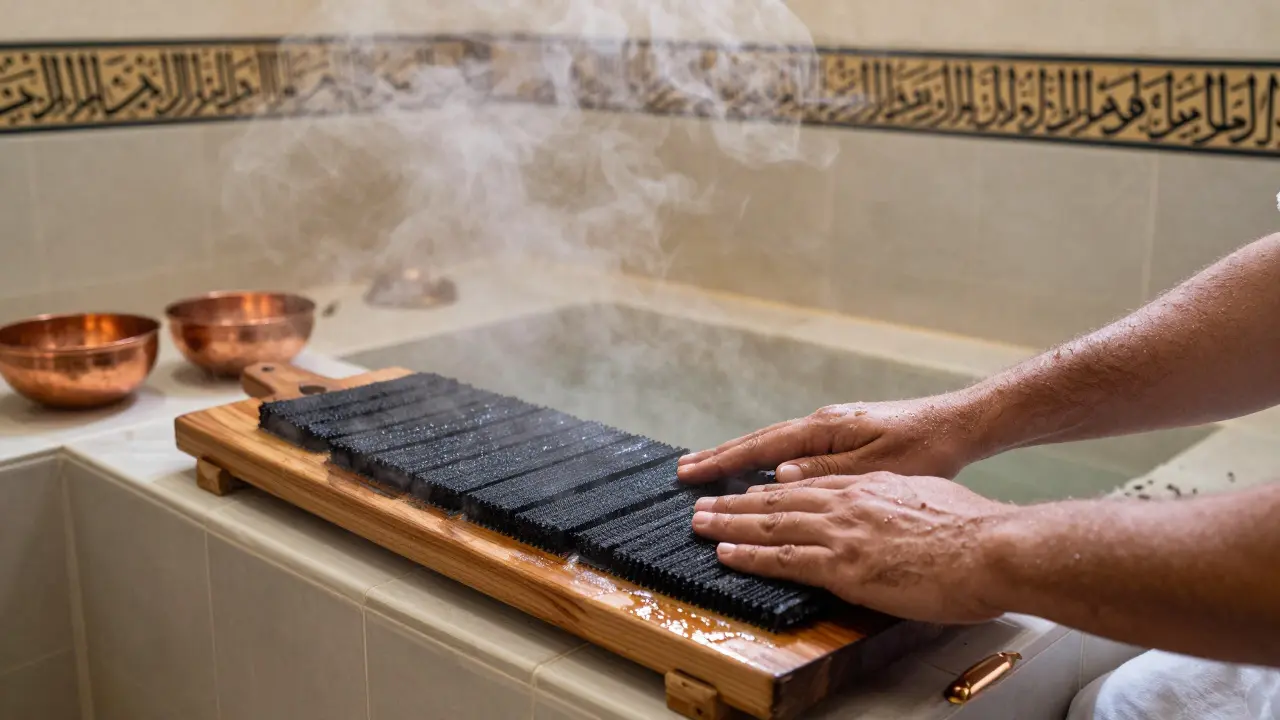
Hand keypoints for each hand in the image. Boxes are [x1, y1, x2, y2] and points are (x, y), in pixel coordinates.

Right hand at [677, 394, 985, 484]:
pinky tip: (759, 470)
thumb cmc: (926, 449)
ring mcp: (832, 427)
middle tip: (683, 471)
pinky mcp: (844, 435)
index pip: (763, 447)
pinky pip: (792, 448)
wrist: (961, 424)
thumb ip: (826, 474)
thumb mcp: (878, 468)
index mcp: (826, 430)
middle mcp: (823, 424)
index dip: (725, 462)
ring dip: (740, 457)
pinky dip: (766, 457)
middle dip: (720, 457)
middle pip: (760, 441)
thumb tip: (776, 477)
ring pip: (774, 444)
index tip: (691, 474)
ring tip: (709, 469)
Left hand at [690, 472, 1010, 624]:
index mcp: (867, 486)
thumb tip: (879, 506)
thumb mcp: (924, 495)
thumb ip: (891, 497)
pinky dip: (748, 556)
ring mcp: (842, 531)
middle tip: (703, 501)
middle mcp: (847, 501)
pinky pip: (782, 559)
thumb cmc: (972, 528)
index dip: (770, 487)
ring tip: (699, 523)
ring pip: (770, 523)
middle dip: (735, 500)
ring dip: (728, 523)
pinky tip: (724, 554)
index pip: (806, 484)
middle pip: (777, 498)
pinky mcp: (844, 565)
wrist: (992, 547)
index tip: (746, 489)